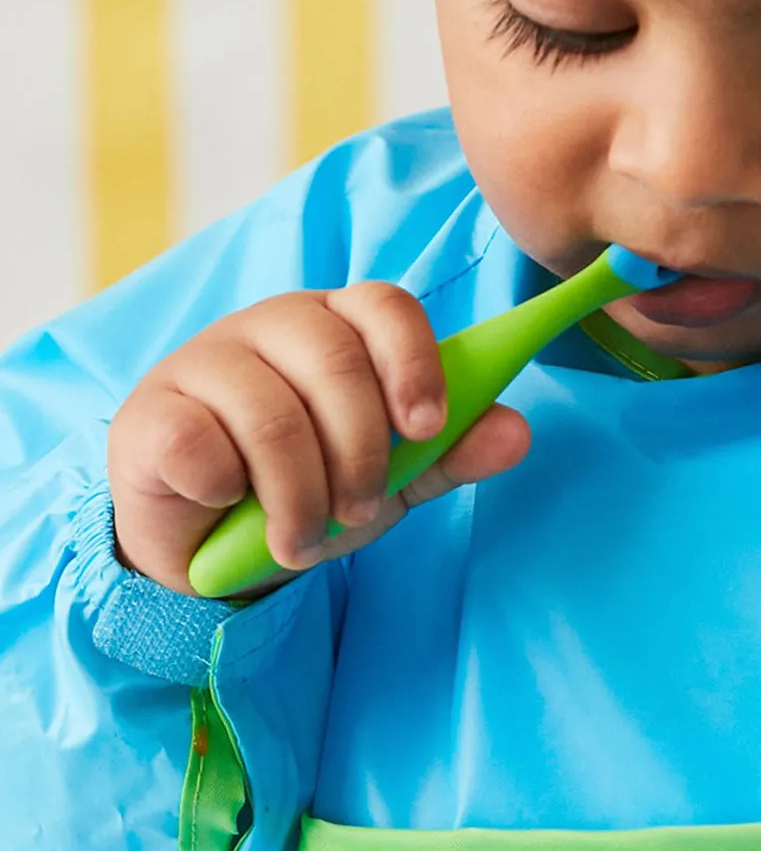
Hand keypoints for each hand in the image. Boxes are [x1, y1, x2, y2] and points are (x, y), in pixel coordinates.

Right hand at [108, 284, 530, 595]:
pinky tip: (229, 504)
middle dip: (360, 452)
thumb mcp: (391, 480)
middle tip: (359, 509)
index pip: (385, 306)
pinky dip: (228, 491)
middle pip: (334, 359)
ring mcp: (206, 359)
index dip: (413, 361)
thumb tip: (517, 432)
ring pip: (272, 413)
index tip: (426, 427)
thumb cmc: (306, 490)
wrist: (212, 544)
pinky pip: (201, 443)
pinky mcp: (153, 410)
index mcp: (338, 327)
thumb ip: (449, 454)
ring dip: (298, 494)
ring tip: (300, 539)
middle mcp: (273, 326)